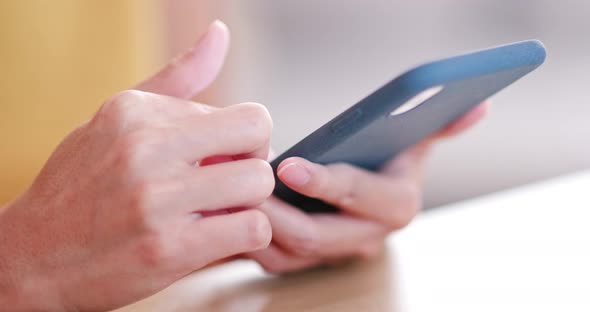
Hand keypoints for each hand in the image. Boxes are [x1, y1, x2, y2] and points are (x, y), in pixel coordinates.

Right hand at [0, 21, 273, 310]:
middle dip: (254, 163)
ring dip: (250, 203)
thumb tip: (221, 32)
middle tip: (231, 183)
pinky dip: (247, 237)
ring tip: (220, 211)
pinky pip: (252, 230)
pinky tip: (218, 238)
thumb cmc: (82, 184)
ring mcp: (155, 199)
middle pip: (259, 136)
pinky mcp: (166, 249)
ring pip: (258, 183)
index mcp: (137, 110)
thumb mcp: (117, 119)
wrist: (32, 255)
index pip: (242, 113)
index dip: (243, 141)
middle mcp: (144, 146)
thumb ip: (178, 77)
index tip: (221, 160)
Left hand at [246, 103, 488, 272]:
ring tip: (230, 198)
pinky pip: (274, 260)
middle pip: (321, 237)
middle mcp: (367, 237)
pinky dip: (249, 240)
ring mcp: (334, 253)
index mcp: (396, 205)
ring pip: (291, 256)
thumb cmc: (386, 159)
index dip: (327, 182)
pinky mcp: (306, 260)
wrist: (365, 196)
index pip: (361, 197)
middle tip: (247, 187)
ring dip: (259, 230)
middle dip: (282, 213)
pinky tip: (229, 213)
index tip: (289, 165)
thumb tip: (478, 106)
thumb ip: (441, 123)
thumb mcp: (416, 138)